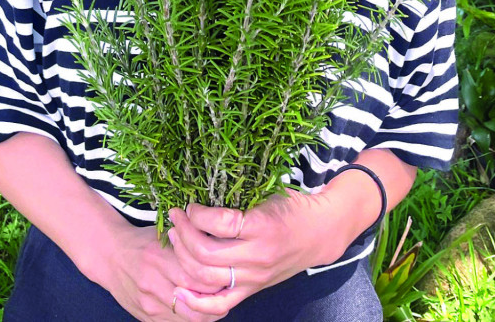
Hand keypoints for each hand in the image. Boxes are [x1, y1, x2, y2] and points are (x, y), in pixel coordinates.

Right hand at [100, 221, 231, 321]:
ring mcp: (149, 303)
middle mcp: (153, 281)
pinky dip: (192, 319)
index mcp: (159, 256)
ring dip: (207, 312)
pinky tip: (200, 309)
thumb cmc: (142, 241)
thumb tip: (219, 247)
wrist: (109, 256)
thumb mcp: (164, 233)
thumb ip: (188, 242)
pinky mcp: (146, 317)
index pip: (198, 273)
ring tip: (219, 301)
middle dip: (217, 297)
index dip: (218, 276)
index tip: (228, 271)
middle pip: (196, 298)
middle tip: (229, 290)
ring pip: (188, 317)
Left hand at [167, 191, 330, 315]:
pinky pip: (219, 305)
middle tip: (175, 217)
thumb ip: (239, 196)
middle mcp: (257, 255)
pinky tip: (179, 291)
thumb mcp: (269, 193)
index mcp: (262, 226)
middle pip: (206, 253)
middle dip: (183, 233)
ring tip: (175, 238)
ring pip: (207, 277)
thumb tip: (201, 189)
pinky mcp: (252, 290)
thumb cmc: (293, 206)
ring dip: (183, 257)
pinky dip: (196, 302)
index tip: (189, 204)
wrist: (320, 232)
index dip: (197, 214)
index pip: (220, 223)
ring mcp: (254, 277)